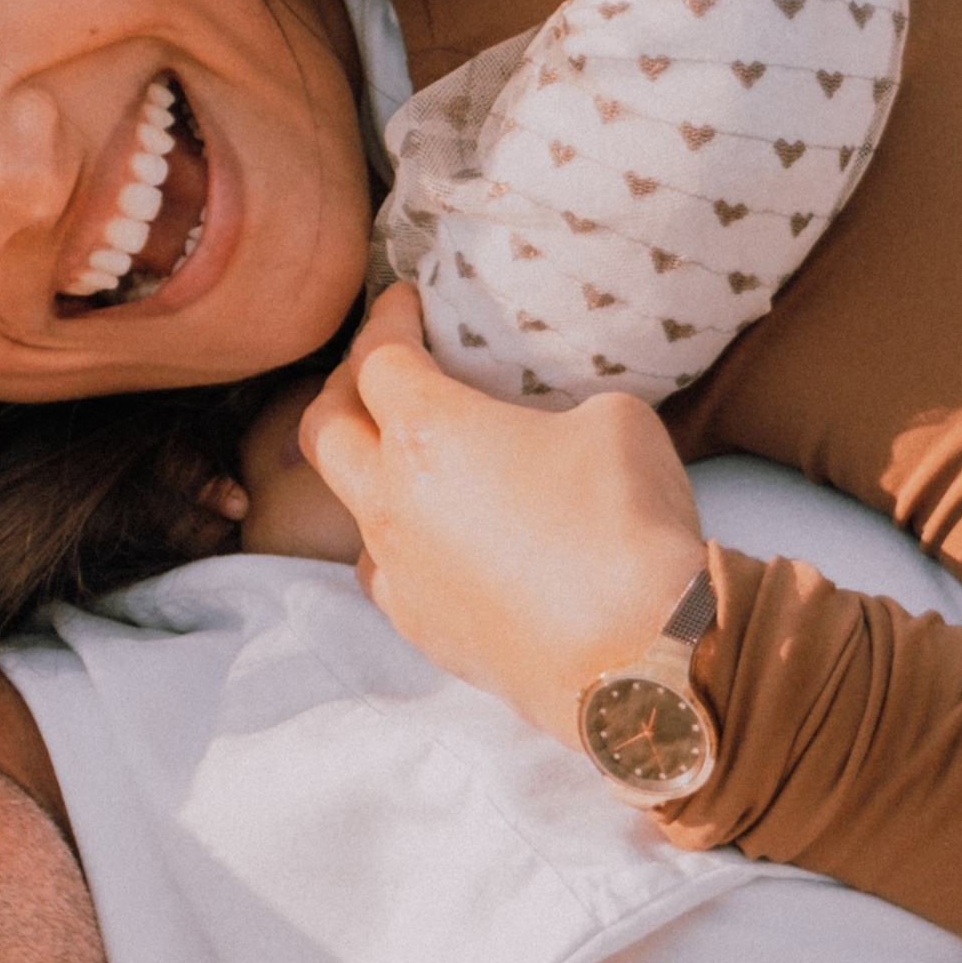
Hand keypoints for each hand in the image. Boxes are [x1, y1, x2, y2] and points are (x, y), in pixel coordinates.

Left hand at [301, 285, 707, 748]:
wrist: (637, 658)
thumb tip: (557, 426)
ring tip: (405, 457)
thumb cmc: (626, 526)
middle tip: (380, 369)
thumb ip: (564, 405)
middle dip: (343, 387)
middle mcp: (391, 500)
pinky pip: (384, 570)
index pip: (377, 357)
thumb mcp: (616, 418)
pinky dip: (397, 539)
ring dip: (366, 470)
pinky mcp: (420, 629)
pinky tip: (435, 537)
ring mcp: (398, 572)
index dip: (388, 320)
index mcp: (427, 433)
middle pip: (324, 427)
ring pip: (348, 506)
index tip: (406, 304)